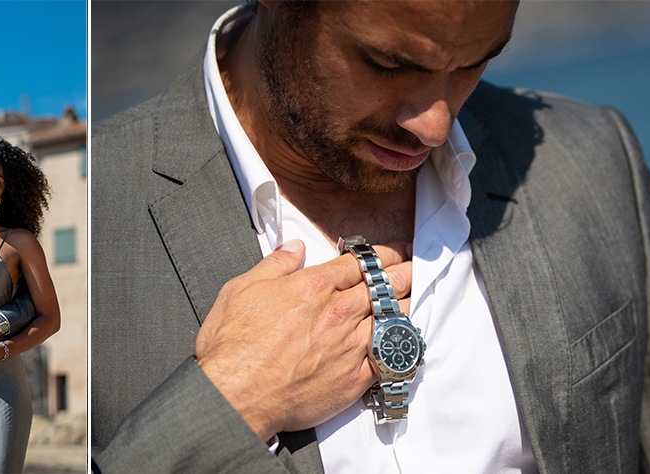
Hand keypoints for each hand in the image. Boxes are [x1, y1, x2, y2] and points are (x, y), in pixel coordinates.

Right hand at [195, 239, 411, 441]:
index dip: (381, 254)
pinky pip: (391, 356)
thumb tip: (293, 247)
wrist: (238, 395)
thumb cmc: (234, 347)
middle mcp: (338, 312)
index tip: (393, 252)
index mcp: (313, 286)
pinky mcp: (355, 377)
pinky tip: (406, 338)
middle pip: (384, 285)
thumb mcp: (241, 289)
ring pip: (395, 317)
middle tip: (413, 265)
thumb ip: (274, 265)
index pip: (360, 262)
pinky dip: (401, 344)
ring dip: (407, 304)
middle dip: (404, 272)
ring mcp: (351, 345)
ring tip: (415, 296)